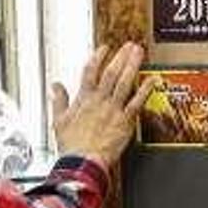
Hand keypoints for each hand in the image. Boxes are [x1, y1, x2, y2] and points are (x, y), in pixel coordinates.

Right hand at [51, 42, 159, 165]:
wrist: (83, 162)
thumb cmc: (72, 146)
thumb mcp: (58, 120)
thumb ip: (59, 100)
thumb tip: (55, 87)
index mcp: (83, 99)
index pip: (90, 71)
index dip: (98, 57)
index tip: (105, 48)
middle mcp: (99, 100)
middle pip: (111, 72)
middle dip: (120, 57)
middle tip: (129, 45)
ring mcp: (113, 109)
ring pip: (124, 82)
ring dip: (132, 65)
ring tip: (138, 53)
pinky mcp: (124, 121)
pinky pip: (136, 102)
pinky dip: (145, 90)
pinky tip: (152, 79)